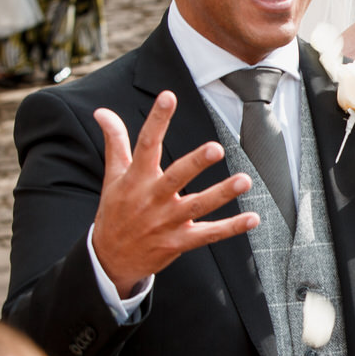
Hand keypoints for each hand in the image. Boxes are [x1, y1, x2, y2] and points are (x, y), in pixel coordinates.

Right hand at [88, 90, 258, 295]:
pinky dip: (231, 227)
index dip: (157, 120)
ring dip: (222, 194)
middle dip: (196, 163)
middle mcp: (152, 199)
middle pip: (176, 177)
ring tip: (245, 180)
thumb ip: (115, 141)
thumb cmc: (116, 210)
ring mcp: (166, 222)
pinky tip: (253, 218)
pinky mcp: (179, 242)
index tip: (168, 96)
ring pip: (197, 207)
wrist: (110, 259)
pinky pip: (208, 234)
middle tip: (216, 148)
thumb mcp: (113, 176)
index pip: (145, 144)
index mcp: (135, 178)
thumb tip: (101, 111)